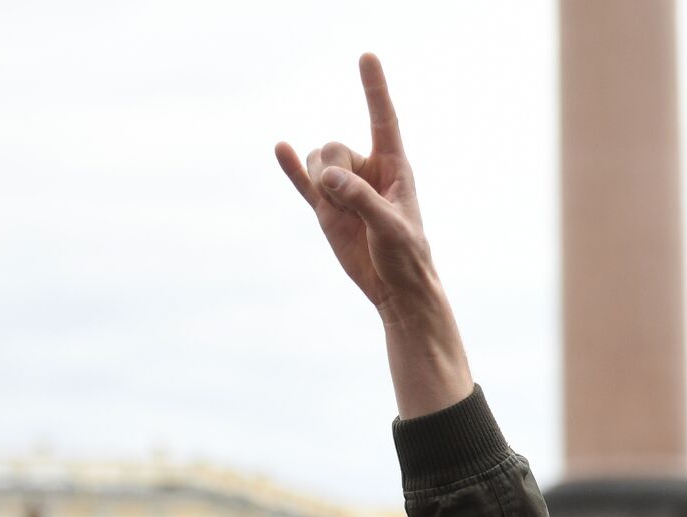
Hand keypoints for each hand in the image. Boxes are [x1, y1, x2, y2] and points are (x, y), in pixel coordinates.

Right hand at [276, 53, 472, 417]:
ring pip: (317, 163)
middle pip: (334, 146)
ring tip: (339, 211)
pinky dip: (291, 167)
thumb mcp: (391, 228)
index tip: (367, 56)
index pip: (383, 120)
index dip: (375, 89)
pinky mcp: (327, 209)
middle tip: (346, 199)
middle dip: (331, 168)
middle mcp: (368, 171)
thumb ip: (361, 200)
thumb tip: (328, 178)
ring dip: (319, 183)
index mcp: (394, 168)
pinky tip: (279, 148)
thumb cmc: (406, 257)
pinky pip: (303, 182)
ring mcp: (345, 189)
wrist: (396, 290)